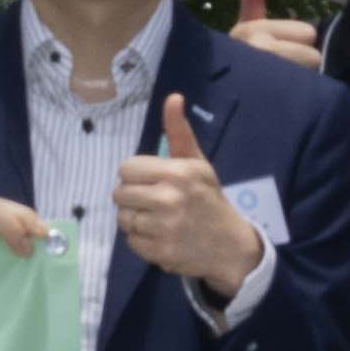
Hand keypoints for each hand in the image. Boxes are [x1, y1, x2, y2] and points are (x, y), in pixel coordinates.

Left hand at [117, 100, 263, 294]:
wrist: (230, 245)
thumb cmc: (209, 199)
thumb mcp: (198, 163)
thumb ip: (179, 132)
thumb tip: (173, 97)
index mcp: (178, 173)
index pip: (127, 169)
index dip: (135, 175)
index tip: (151, 181)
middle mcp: (169, 199)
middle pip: (120, 194)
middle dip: (132, 197)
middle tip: (152, 201)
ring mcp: (164, 228)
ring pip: (123, 218)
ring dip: (135, 219)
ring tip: (155, 219)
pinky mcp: (159, 252)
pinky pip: (131, 241)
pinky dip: (141, 240)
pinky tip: (159, 236)